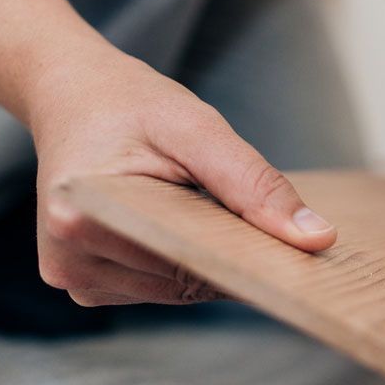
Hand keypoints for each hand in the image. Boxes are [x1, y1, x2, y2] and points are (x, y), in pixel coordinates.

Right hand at [27, 49, 336, 306]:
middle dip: (230, 255)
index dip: (249, 258)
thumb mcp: (199, 129)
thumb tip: (315, 239)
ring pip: (176, 290)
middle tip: (260, 218)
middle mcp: (70, 260)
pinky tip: (182, 221)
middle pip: (184, 282)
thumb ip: (254, 184)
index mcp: (82, 217)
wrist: (72, 95)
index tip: (298, 251)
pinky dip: (182, 260)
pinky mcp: (84, 282)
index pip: (189, 262)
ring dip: (205, 258)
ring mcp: (74, 277)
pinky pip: (158, 286)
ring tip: (202, 204)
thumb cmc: (131, 104)